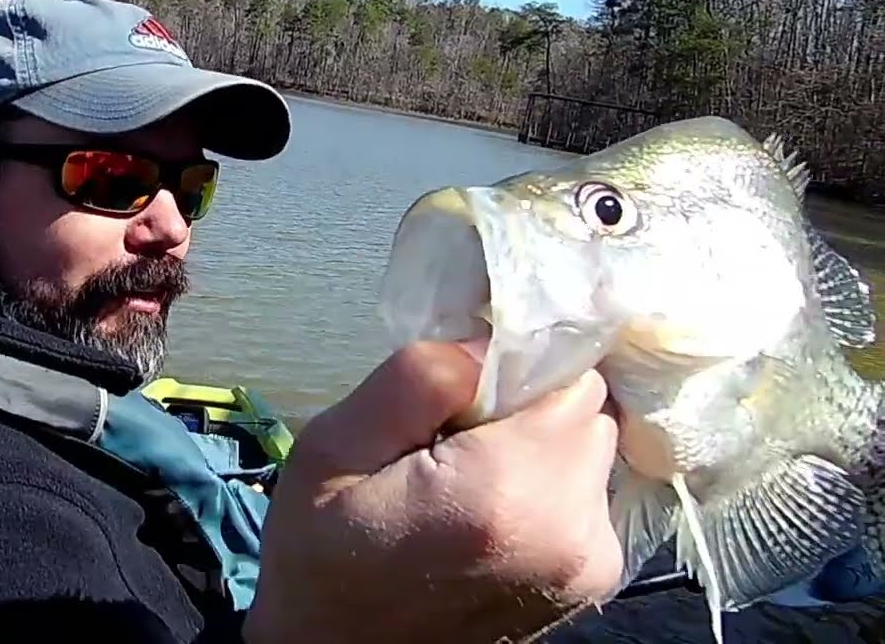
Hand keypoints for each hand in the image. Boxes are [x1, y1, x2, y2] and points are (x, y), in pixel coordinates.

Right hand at [243, 340, 621, 643]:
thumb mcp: (333, 450)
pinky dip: (547, 482)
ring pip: (592, 446)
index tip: (460, 392)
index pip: (573, 375)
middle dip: (530, 403)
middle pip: (590, 410)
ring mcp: (592, 562)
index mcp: (507, 492)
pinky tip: (486, 507)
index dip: (519, 364)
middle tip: (453, 436)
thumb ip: (415, 381)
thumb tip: (488, 338)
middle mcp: (570, 529)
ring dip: (540, 443)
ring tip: (466, 477)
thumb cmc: (322, 555)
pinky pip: (588, 489)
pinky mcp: (595, 579)